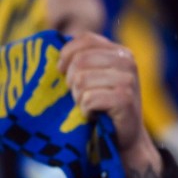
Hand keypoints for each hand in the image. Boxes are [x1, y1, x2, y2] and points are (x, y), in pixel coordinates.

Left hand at [59, 32, 160, 177]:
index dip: (67, 54)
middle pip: (80, 60)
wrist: (125, 137)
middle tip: (81, 96)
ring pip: (82, 80)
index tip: (62, 72)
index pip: (85, 39)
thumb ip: (82, 60)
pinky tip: (95, 115)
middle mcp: (128, 62)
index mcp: (120, 52)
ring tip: (90, 106)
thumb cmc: (104, 106)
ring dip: (79, 98)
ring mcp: (128, 80)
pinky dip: (86, 110)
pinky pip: (89, 98)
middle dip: (72, 81)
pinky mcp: (125, 99)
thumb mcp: (95, 76)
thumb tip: (49, 49)